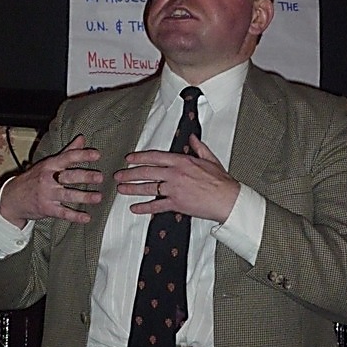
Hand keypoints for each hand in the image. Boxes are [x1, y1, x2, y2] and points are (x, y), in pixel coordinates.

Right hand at [0, 135, 102, 228]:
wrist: (12, 198)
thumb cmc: (34, 178)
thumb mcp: (48, 163)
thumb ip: (67, 152)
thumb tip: (82, 138)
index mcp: (50, 165)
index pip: (67, 158)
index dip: (82, 155)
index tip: (97, 155)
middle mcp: (48, 179)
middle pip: (69, 177)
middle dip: (85, 177)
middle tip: (100, 177)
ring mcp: (47, 195)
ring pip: (67, 195)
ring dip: (84, 197)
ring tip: (98, 197)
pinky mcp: (47, 209)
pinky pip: (63, 213)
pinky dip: (75, 216)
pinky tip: (86, 217)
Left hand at [114, 134, 239, 223]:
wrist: (228, 199)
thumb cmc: (221, 182)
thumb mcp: (210, 159)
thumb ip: (199, 147)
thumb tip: (192, 138)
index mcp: (182, 161)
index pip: (155, 156)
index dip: (139, 157)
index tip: (129, 158)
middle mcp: (175, 174)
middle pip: (147, 172)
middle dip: (130, 173)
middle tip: (118, 175)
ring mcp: (174, 189)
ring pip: (148, 188)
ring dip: (132, 188)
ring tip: (121, 189)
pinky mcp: (176, 204)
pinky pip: (156, 206)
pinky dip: (144, 207)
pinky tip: (134, 208)